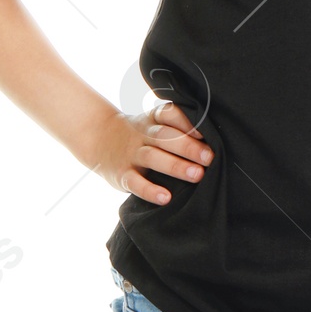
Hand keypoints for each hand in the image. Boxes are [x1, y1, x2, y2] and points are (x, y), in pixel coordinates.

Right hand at [84, 103, 214, 205]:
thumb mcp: (151, 124)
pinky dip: (150, 190)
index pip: (168, 114)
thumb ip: (175, 129)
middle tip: (209, 157)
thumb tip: (211, 142)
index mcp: (152, 120)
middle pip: (165, 137)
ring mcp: (131, 154)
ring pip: (153, 157)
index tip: (204, 130)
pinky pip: (135, 182)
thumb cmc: (139, 134)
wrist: (98, 139)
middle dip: (188, 146)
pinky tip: (165, 197)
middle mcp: (142, 134)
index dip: (186, 120)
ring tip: (197, 175)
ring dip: (175, 166)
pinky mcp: (122, 175)